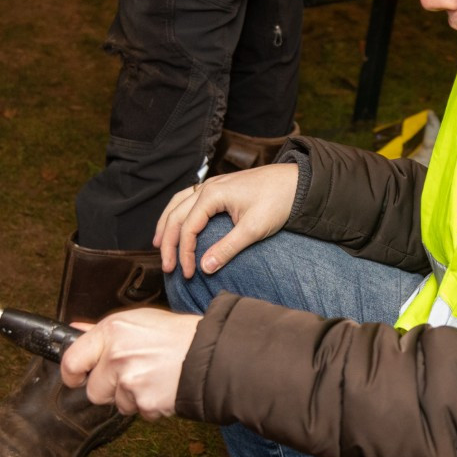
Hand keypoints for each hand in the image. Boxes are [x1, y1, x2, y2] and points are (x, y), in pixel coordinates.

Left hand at [59, 308, 200, 419]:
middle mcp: (116, 355)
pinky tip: (162, 388)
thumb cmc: (177, 335)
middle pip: (93, 390)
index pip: (71, 360)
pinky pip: (138, 412)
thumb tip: (75, 331)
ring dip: (132, 397)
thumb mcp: (138, 321)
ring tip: (154, 378)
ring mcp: (130, 381)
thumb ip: (102, 331)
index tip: (78, 377)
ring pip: (117, 404)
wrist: (211, 354)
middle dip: (109, 389)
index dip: (72, 373)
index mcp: (112, 331)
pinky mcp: (144, 402)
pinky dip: (149, 406)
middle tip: (132, 375)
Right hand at [153, 163, 298, 278]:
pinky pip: (189, 199)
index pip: (187, 228)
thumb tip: (204, 268)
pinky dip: (178, 213)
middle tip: (166, 267)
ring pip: (178, 204)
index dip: (184, 253)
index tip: (188, 274)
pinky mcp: (219, 187)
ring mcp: (212, 185)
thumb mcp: (253, 229)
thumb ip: (227, 249)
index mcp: (212, 195)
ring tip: (158, 244)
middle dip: (167, 242)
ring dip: (166, 224)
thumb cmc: (278, 202)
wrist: (298, 182)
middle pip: (176, 216)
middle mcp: (207, 187)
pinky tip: (178, 223)